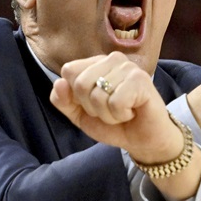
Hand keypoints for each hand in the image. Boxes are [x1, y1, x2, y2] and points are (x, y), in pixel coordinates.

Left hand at [50, 52, 182, 163]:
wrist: (142, 141)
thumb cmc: (114, 124)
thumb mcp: (80, 115)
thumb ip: (63, 100)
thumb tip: (58, 83)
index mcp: (96, 63)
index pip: (69, 71)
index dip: (76, 96)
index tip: (93, 104)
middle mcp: (112, 59)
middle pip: (81, 83)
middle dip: (92, 107)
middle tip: (110, 110)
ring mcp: (128, 67)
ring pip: (98, 95)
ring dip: (108, 114)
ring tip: (122, 112)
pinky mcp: (141, 79)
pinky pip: (115, 102)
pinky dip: (120, 115)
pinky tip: (132, 112)